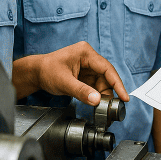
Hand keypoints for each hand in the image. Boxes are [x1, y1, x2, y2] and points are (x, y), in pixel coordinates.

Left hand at [12, 41, 128, 105]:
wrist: (35, 73)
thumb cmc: (47, 71)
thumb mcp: (64, 82)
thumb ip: (81, 91)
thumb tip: (97, 100)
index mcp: (85, 53)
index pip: (106, 68)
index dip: (117, 83)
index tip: (124, 96)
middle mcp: (89, 58)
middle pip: (106, 76)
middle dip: (109, 91)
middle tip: (112, 106)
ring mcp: (87, 66)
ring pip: (101, 81)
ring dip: (102, 94)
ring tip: (102, 106)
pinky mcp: (84, 74)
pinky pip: (95, 85)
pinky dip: (96, 94)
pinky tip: (96, 102)